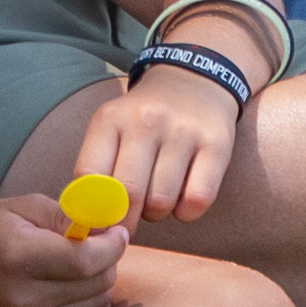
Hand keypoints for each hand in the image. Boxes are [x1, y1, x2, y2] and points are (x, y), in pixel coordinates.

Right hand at [0, 186, 129, 306]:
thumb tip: (107, 228)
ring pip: (94, 305)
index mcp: (18, 257)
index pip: (84, 261)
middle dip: (108, 260)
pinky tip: (73, 283)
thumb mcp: (24, 206)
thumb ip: (68, 216)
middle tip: (99, 242)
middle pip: (95, 285)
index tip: (118, 232)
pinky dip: (88, 301)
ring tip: (80, 261)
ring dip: (99, 281)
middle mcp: (22, 297)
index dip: (111, 246)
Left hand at [72, 58, 247, 226]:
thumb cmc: (144, 120)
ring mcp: (183, 131)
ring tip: (157, 199)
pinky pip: (196, 200)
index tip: (100, 222)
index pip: (89, 177)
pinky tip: (183, 199)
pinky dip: (186, 212)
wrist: (194, 81)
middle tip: (129, 220)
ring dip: (157, 214)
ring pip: (162, 202)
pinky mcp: (216, 144)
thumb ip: (97, 170)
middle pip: (128, 194)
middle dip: (126, 220)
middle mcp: (146, 120)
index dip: (93, 210)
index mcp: (111, 118)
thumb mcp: (112, 128)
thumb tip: (89, 225)